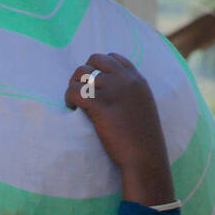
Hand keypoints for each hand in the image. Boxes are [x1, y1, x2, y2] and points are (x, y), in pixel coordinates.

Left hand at [64, 53, 175, 205]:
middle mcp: (125, 80)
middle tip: (81, 92)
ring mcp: (112, 90)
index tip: (94, 84)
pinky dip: (69, 98)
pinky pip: (75, 91)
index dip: (99, 67)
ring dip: (73, 86)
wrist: (145, 157)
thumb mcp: (143, 108)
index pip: (113, 58)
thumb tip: (113, 95)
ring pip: (81, 74)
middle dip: (84, 73)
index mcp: (137, 80)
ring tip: (75, 103)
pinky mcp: (100, 105)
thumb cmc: (144, 141)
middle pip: (95, 60)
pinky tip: (72, 109)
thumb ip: (130, 95)